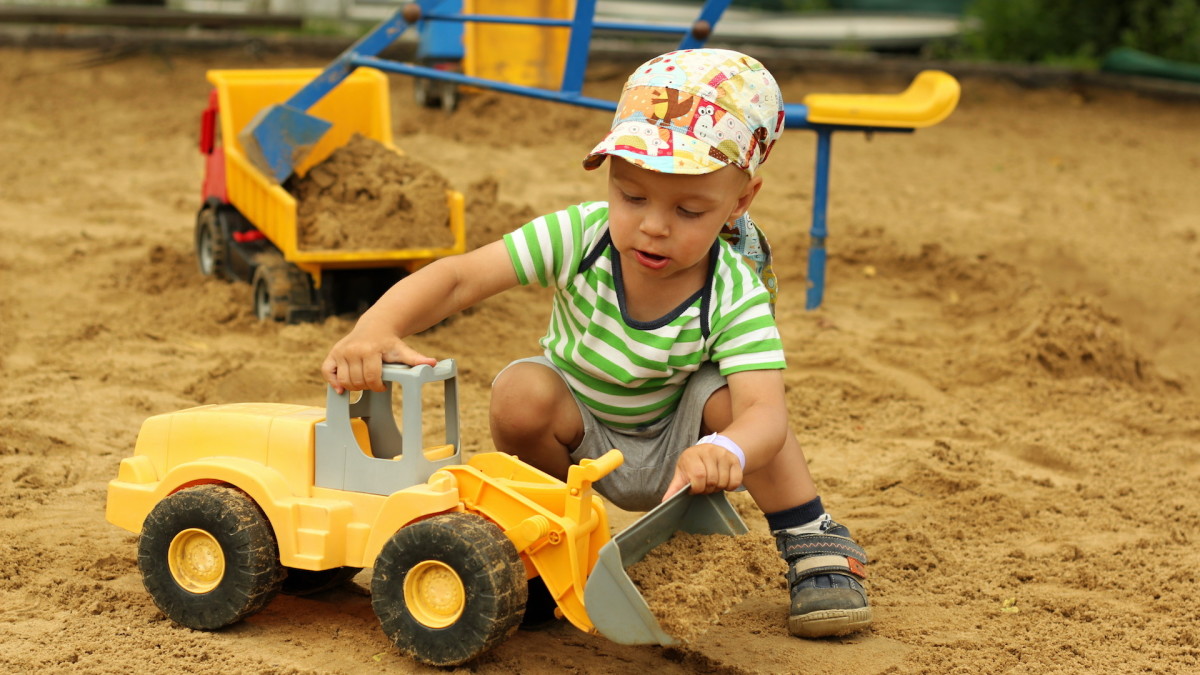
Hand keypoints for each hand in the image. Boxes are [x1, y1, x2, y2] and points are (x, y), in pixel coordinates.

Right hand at [321, 321, 435, 393]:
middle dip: (367, 386)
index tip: (383, 386)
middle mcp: (353, 350)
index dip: (378, 386)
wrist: (376, 326)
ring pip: (344, 380)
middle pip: (358, 381)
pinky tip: (341, 388)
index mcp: (370, 350)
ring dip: (354, 386)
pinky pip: (327, 372)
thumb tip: (433, 364)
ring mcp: (341, 352)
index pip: (372, 378)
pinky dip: (333, 382)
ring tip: (363, 381)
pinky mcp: (333, 353)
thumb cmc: (390, 342)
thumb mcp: (402, 350)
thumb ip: (415, 359)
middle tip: (373, 382)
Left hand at [661, 442, 743, 501]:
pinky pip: (736, 481)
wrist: (710, 450)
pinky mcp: (734, 459)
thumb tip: (665, 501)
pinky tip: (724, 481)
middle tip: (705, 487)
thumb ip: (675, 487)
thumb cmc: (693, 464)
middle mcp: (708, 451)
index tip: (695, 489)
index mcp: (692, 455)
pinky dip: (730, 487)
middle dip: (708, 489)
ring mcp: (723, 454)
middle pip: (712, 480)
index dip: (697, 488)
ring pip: (723, 482)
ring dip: (718, 488)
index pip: (698, 476)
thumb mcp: (682, 472)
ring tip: (713, 483)